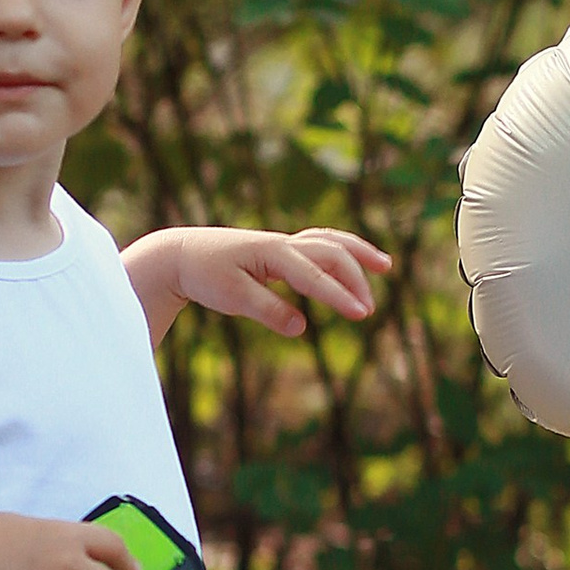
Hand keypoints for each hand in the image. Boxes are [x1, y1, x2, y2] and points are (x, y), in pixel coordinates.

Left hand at [122, 224, 392, 343]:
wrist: (183, 253)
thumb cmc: (205, 274)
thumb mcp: (232, 297)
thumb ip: (268, 311)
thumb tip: (302, 327)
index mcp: (273, 253)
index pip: (315, 275)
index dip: (339, 296)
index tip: (361, 315)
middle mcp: (283, 244)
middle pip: (332, 253)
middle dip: (354, 280)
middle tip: (366, 312)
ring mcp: (284, 244)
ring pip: (330, 241)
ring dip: (358, 253)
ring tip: (385, 266)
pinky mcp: (281, 250)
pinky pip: (320, 245)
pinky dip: (342, 252)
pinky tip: (353, 266)